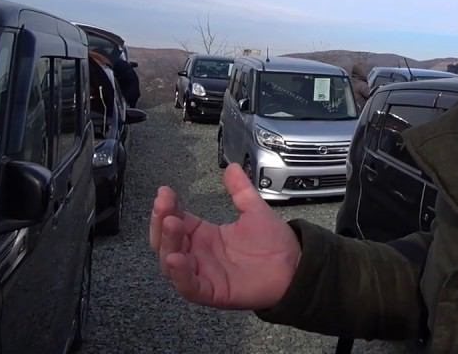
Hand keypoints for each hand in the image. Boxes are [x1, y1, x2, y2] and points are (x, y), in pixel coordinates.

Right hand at [149, 163, 301, 309]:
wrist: (295, 266)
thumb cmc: (272, 243)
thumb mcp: (254, 211)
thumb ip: (240, 190)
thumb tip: (232, 167)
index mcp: (204, 236)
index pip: (176, 220)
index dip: (167, 207)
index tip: (165, 191)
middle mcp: (198, 255)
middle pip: (167, 241)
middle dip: (161, 222)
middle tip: (164, 204)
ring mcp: (203, 274)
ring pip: (171, 263)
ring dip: (167, 243)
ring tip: (171, 223)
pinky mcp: (211, 292)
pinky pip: (188, 286)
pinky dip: (180, 274)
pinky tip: (176, 258)